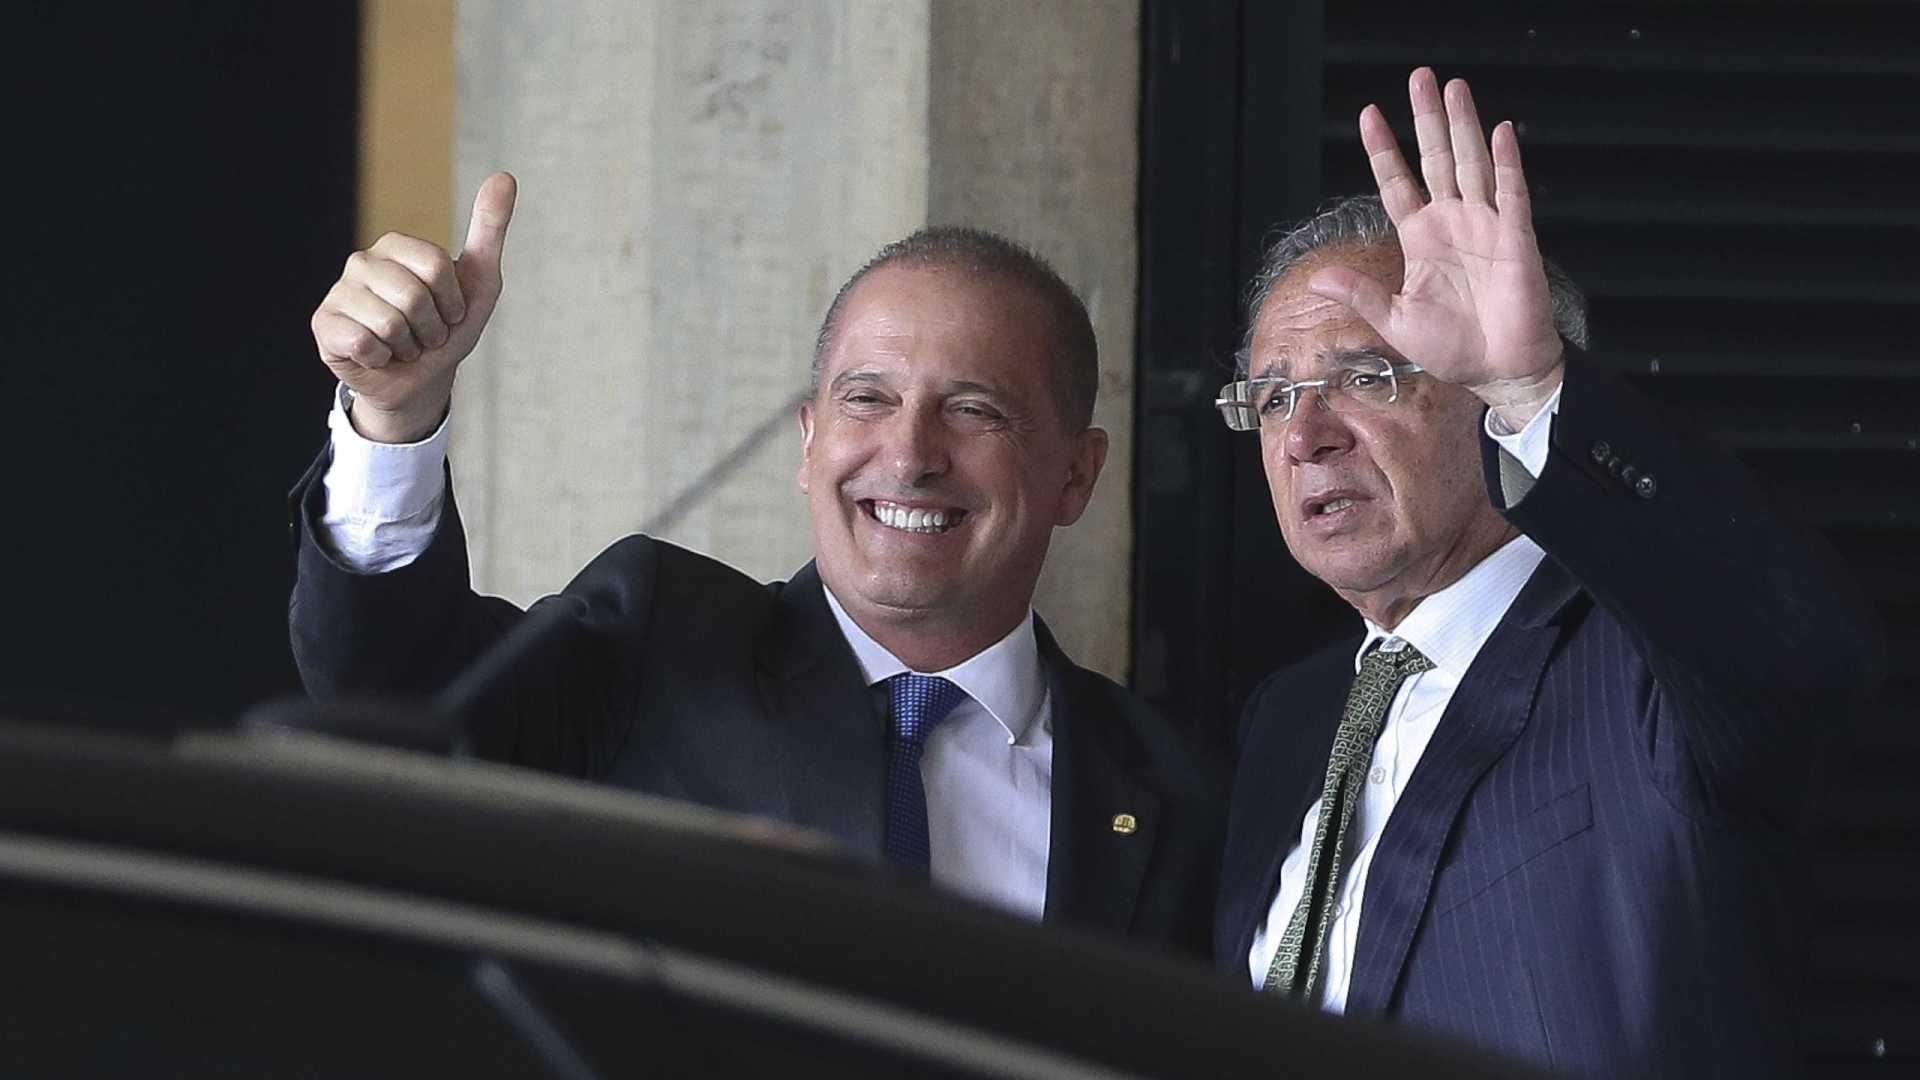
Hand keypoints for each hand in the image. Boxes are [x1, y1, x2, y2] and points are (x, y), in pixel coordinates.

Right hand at [310, 172, 516, 442]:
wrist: (422, 379)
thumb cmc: (448, 328)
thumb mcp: (480, 280)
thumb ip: (489, 228)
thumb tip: (504, 176)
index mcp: (396, 246)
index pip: (436, 266)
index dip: (453, 301)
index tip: (450, 312)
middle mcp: (362, 262)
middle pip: (413, 296)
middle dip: (432, 328)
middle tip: (425, 334)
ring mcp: (338, 292)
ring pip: (389, 323)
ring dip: (408, 346)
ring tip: (403, 345)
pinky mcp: (324, 325)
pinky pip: (364, 343)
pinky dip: (382, 359)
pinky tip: (377, 355)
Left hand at [1307, 69, 1562, 428]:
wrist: (1498, 370)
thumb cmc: (1452, 347)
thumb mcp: (1395, 319)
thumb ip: (1360, 294)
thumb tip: (1316, 280)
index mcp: (1421, 238)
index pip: (1398, 183)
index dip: (1384, 149)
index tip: (1368, 115)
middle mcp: (1452, 223)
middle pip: (1436, 158)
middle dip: (1427, 118)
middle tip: (1419, 78)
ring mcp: (1485, 226)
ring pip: (1471, 164)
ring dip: (1464, 126)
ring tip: (1454, 88)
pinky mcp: (1515, 240)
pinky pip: (1511, 194)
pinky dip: (1507, 163)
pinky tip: (1500, 132)